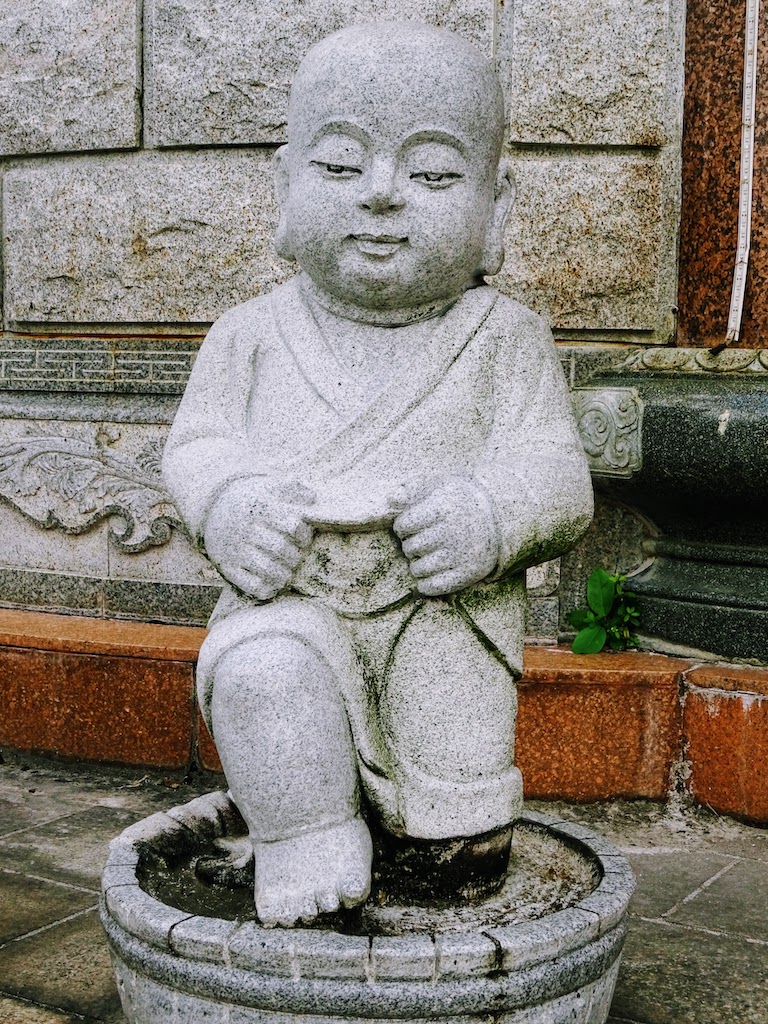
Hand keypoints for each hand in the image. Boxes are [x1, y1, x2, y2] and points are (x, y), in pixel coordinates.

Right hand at [203, 478, 314, 599]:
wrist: (212, 508)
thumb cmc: (251, 500)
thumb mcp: (268, 487)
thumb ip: (292, 489)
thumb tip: (311, 496)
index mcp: (259, 507)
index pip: (292, 526)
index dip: (303, 535)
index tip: (302, 538)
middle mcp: (245, 529)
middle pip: (281, 549)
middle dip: (294, 556)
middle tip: (295, 556)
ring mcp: (235, 550)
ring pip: (269, 570)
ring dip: (284, 574)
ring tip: (287, 570)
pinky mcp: (227, 568)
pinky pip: (254, 586)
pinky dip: (269, 587)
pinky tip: (273, 581)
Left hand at [391, 475, 498, 595]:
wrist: (498, 518)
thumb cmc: (460, 500)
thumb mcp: (440, 484)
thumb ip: (413, 489)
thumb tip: (391, 500)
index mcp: (442, 509)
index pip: (404, 525)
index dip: (403, 526)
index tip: (411, 525)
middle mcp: (451, 533)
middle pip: (410, 547)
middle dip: (410, 544)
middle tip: (422, 539)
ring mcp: (460, 556)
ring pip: (418, 569)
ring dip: (417, 563)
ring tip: (427, 554)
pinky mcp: (468, 574)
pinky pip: (435, 586)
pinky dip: (425, 584)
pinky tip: (428, 574)